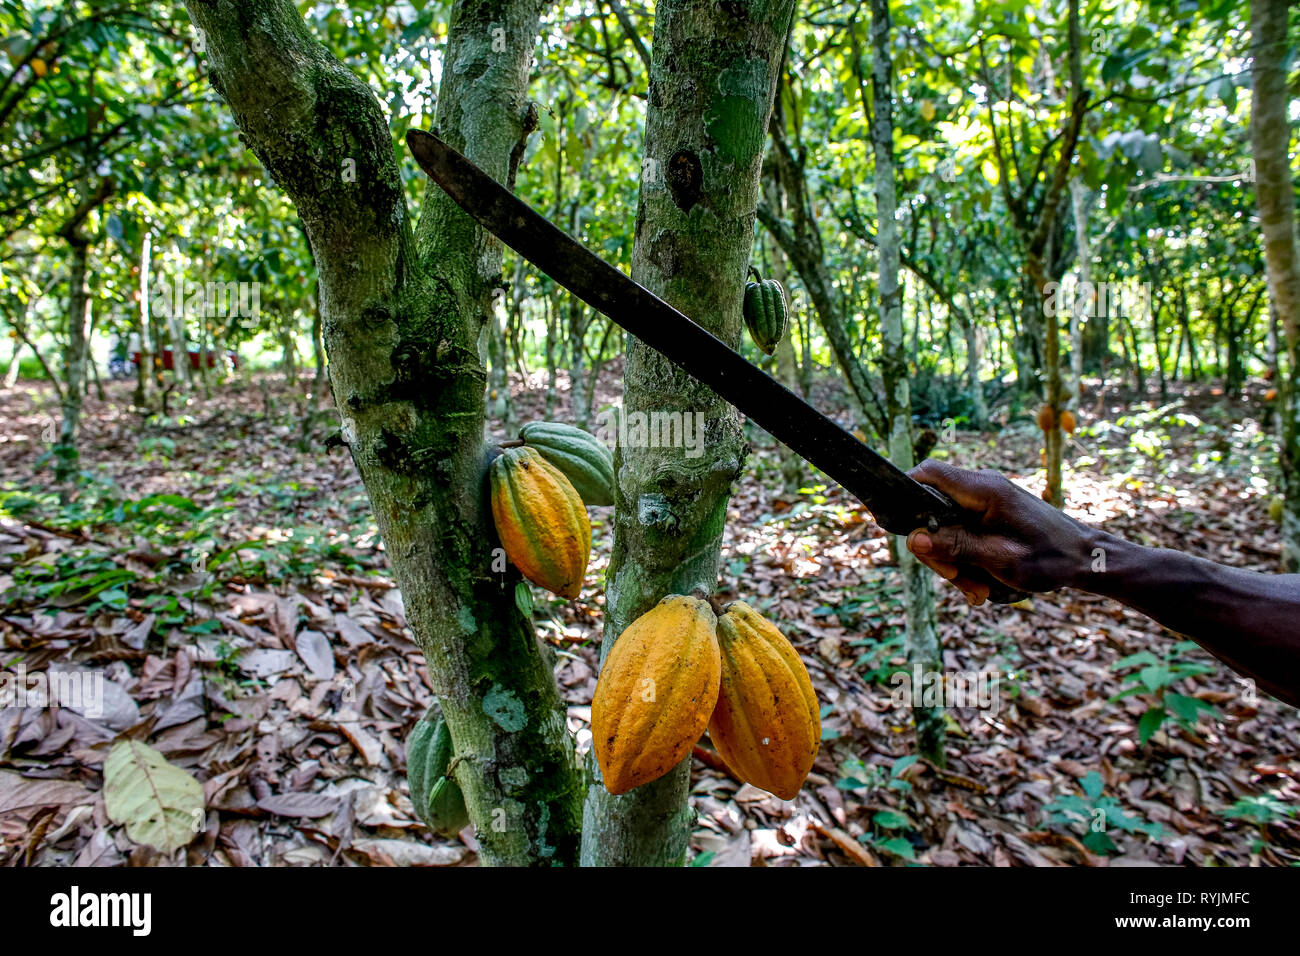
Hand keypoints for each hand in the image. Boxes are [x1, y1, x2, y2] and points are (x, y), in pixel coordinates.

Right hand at [905, 459, 1098, 604]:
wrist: (1087, 560)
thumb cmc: (1050, 558)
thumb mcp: (998, 559)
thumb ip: (954, 547)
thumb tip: (914, 539)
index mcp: (985, 489)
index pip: (930, 472)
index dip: (906, 490)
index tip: (899, 522)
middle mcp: (984, 488)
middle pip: (933, 509)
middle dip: (937, 548)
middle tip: (956, 578)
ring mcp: (988, 501)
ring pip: (947, 526)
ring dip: (954, 560)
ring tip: (977, 589)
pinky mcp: (993, 514)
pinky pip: (964, 533)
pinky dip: (967, 558)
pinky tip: (982, 583)